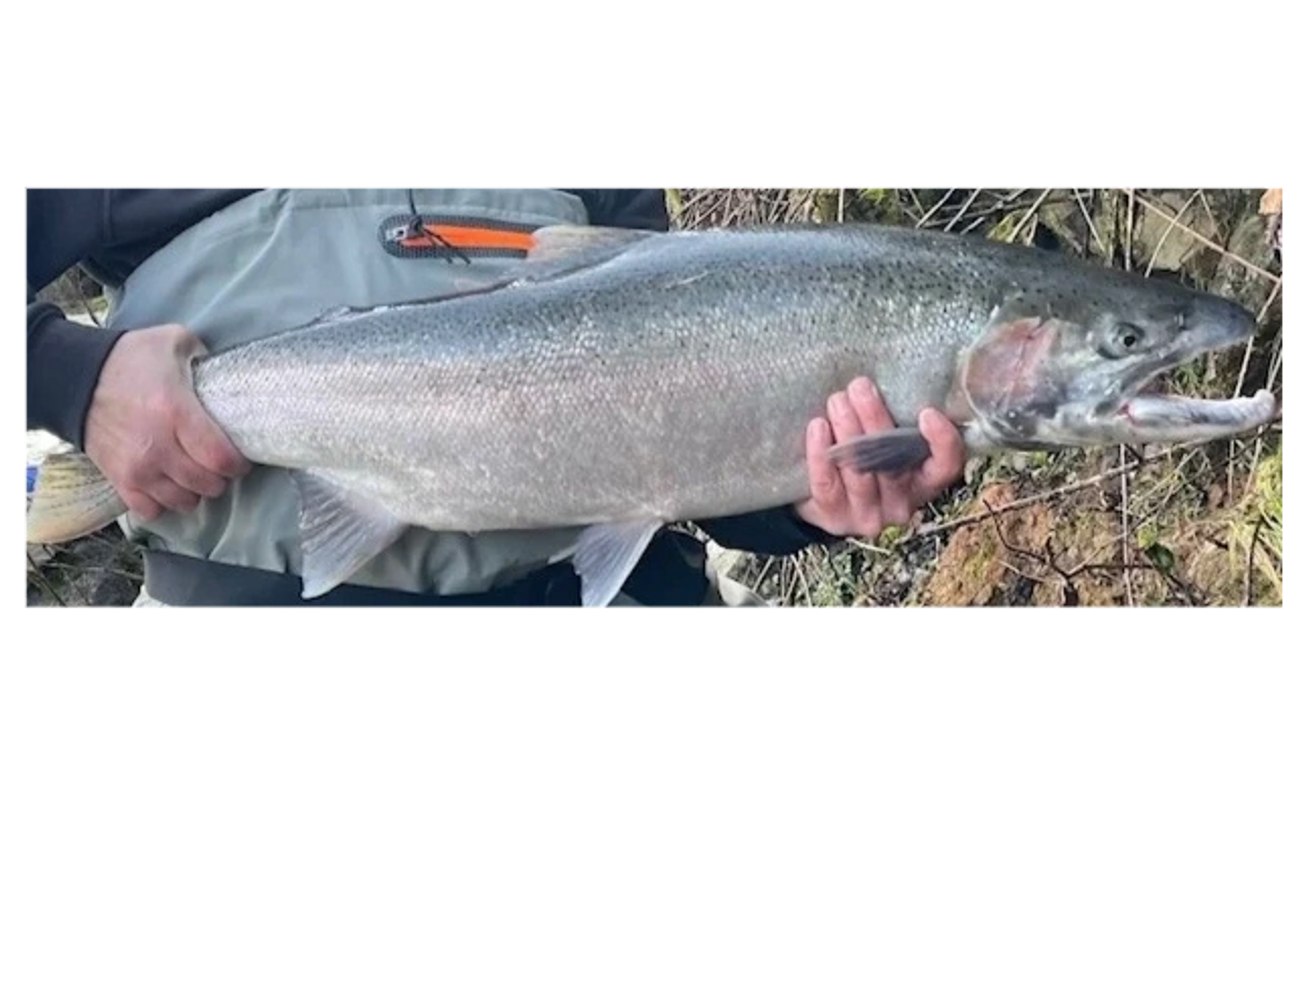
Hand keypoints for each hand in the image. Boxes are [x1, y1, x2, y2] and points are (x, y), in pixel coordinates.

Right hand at [84, 324, 250, 521]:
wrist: (73, 378)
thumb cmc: (128, 360)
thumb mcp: (172, 342)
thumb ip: (204, 354)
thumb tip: (226, 372)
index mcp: (175, 412)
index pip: (220, 458)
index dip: (238, 464)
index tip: (239, 457)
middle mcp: (156, 446)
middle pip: (207, 484)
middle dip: (220, 477)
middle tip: (218, 465)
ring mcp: (136, 467)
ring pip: (184, 501)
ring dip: (195, 491)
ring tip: (194, 474)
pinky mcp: (119, 479)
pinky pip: (151, 510)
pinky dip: (164, 503)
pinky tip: (169, 485)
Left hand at [796, 377, 964, 538]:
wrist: (820, 497)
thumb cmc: (863, 455)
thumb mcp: (887, 440)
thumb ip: (896, 419)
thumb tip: (894, 369)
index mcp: (923, 481)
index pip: (946, 467)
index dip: (942, 443)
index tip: (927, 412)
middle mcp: (901, 503)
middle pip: (894, 464)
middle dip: (876, 419)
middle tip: (860, 387)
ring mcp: (869, 515)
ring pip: (860, 473)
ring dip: (847, 430)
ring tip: (837, 400)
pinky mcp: (836, 518)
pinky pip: (827, 484)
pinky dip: (821, 453)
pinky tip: (818, 427)